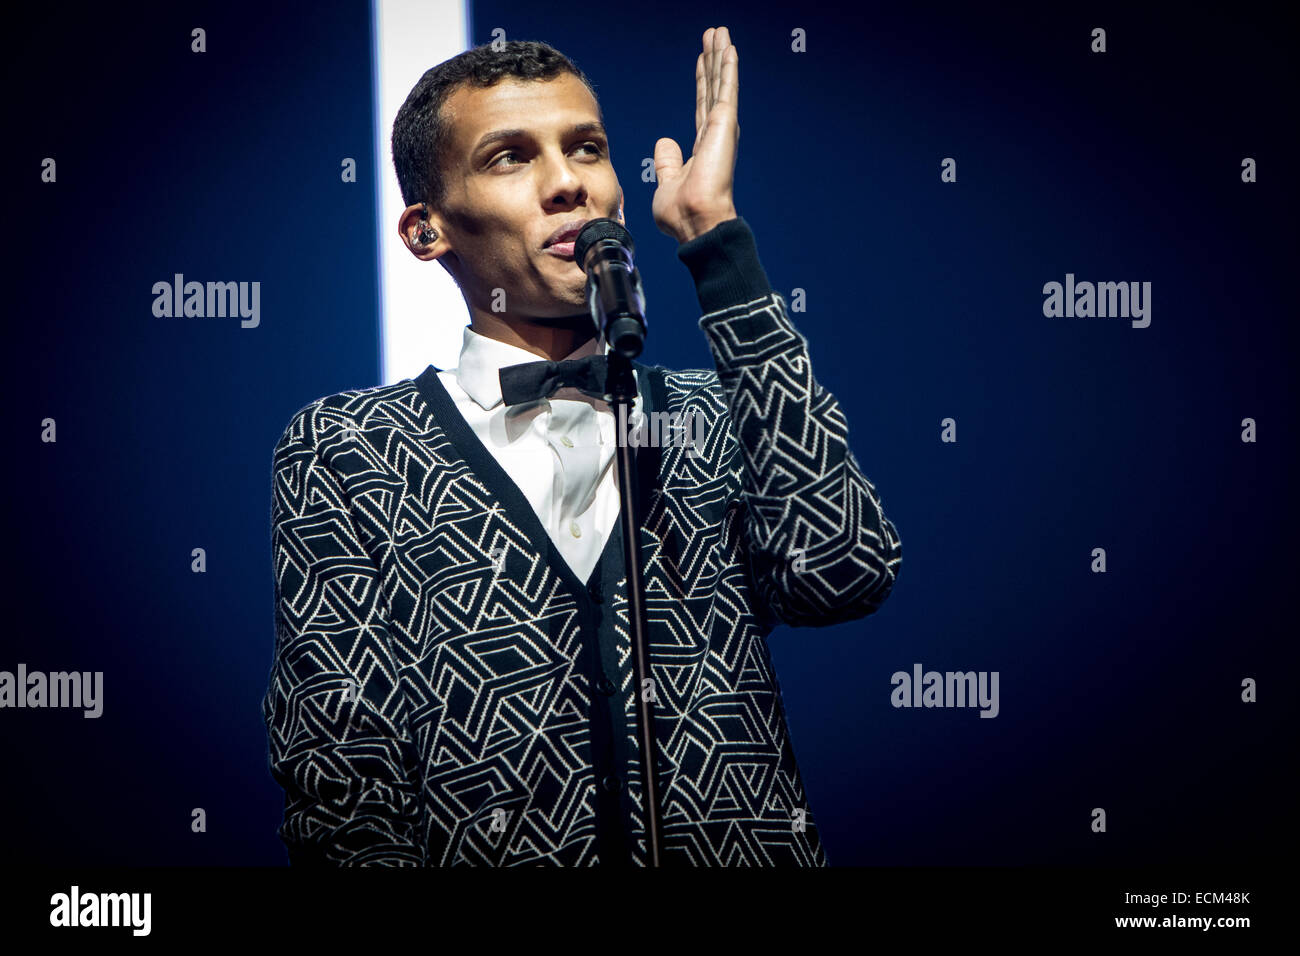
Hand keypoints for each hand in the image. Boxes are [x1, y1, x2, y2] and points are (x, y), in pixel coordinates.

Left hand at [652, 26, 739, 243]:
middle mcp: (714, 134)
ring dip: (721, 56)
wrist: (694, 221)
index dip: (702, 82)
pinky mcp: (724, 125)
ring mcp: (721, 128)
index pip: (701, 106)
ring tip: (720, 32)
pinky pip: (726, 88)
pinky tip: (729, 47)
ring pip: (720, 83)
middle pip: (712, 88)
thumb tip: (664, 144)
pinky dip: (728, 67)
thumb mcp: (667, 182)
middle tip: (714, 35)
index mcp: (702, 148)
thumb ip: (668, 162)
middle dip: (713, 61)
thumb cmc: (680, 213)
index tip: (702, 60)